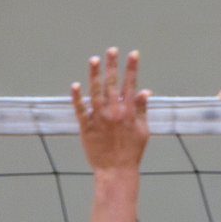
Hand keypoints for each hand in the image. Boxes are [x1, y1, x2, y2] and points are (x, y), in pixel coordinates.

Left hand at [71, 47, 149, 173]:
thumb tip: (145, 91)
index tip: (133, 54)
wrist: (116, 171)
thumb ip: (142, 110)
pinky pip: (80, 110)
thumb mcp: (143, 131)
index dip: (132, 69)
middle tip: (111, 50)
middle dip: (113, 66)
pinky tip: (76, 85)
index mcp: (129, 112)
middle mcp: (114, 113)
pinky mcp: (87, 127)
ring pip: (96, 92)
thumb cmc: (132, 152)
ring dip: (95, 75)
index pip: (131, 85)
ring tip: (94, 59)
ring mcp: (99, 119)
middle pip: (113, 84)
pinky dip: (77, 98)